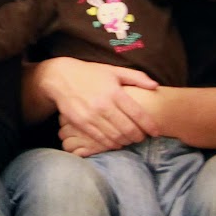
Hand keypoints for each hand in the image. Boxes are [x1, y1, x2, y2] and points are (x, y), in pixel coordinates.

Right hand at [37, 58, 156, 150]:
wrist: (60, 77)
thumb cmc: (90, 73)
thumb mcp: (113, 71)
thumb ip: (136, 77)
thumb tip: (156, 86)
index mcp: (115, 92)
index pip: (138, 114)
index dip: (150, 126)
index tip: (155, 132)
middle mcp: (104, 105)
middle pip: (128, 129)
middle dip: (139, 136)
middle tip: (142, 137)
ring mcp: (91, 115)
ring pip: (116, 137)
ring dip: (126, 141)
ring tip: (129, 140)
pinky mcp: (81, 123)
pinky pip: (101, 139)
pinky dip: (111, 144)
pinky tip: (116, 142)